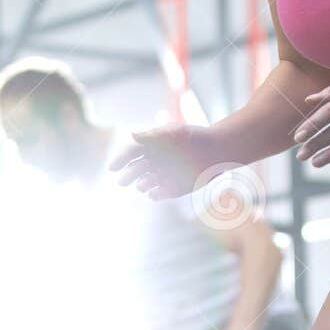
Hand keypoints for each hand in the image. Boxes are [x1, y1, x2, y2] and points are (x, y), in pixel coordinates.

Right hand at [111, 124, 230, 200]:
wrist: (216, 152)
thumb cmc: (195, 139)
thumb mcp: (173, 134)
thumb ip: (152, 136)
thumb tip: (132, 135)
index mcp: (153, 146)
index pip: (131, 153)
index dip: (121, 160)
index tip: (112, 168)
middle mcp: (156, 161)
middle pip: (136, 170)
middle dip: (128, 176)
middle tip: (122, 182)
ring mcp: (163, 175)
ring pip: (145, 183)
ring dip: (141, 185)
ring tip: (142, 185)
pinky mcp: (173, 189)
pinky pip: (158, 194)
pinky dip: (155, 195)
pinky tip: (154, 193)